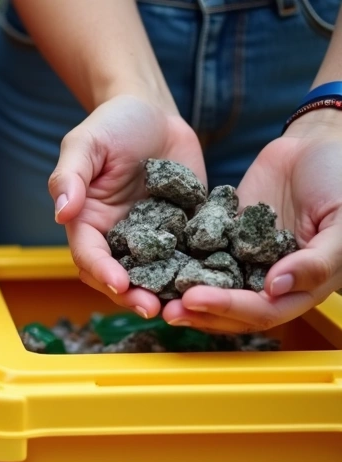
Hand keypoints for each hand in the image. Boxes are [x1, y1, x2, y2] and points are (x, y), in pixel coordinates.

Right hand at [51, 95, 204, 318]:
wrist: (153, 111)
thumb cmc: (112, 124)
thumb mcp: (85, 144)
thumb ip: (70, 177)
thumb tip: (62, 213)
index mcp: (88, 222)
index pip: (89, 256)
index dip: (102, 272)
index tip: (118, 283)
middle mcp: (117, 237)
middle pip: (120, 277)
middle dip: (133, 295)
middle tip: (153, 308)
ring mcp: (152, 238)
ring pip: (155, 275)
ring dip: (166, 293)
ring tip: (184, 306)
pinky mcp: (183, 232)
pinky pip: (190, 256)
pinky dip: (200, 271)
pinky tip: (215, 281)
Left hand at [165, 111, 341, 332]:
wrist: (320, 143)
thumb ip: (317, 261)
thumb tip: (276, 287)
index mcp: (301, 285)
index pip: (263, 310)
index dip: (230, 308)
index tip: (196, 299)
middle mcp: (268, 278)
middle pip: (230, 307)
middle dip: (198, 310)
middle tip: (165, 307)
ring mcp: (242, 258)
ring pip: (209, 284)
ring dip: (181, 292)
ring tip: (150, 293)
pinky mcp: (222, 235)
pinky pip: (195, 250)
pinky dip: (174, 258)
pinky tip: (149, 258)